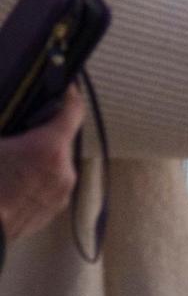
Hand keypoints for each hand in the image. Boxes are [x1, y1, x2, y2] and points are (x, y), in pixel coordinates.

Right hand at [0, 88, 84, 243]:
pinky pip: (50, 183)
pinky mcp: (53, 210)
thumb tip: (5, 113)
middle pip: (60, 138)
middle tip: (20, 127)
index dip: (69, 94)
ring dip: (39, 155)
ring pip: (56, 162)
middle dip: (42, 130)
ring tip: (13, 156)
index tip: (65, 85)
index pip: (73, 110)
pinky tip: (13, 177)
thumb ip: (2, 121)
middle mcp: (63, 170)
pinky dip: (37, 176)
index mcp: (48, 148)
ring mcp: (61, 193)